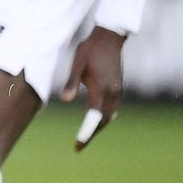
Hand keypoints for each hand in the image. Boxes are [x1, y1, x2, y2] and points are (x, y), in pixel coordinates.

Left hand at [60, 26, 125, 151]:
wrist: (110, 37)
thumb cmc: (90, 49)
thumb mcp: (77, 63)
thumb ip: (71, 82)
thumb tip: (64, 100)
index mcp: (102, 88)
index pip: (94, 118)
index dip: (86, 133)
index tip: (78, 145)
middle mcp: (113, 93)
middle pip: (103, 121)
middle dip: (92, 134)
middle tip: (79, 146)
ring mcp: (118, 91)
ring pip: (109, 116)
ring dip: (98, 127)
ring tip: (86, 137)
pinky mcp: (118, 88)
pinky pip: (112, 109)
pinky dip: (103, 118)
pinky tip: (96, 120)